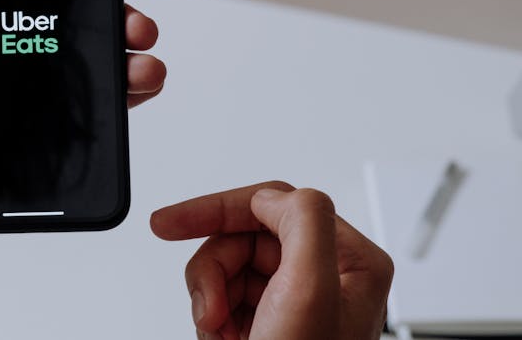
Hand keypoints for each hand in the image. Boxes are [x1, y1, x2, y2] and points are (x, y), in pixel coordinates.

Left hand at [0, 0, 166, 287]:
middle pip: (74, 21)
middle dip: (117, 10)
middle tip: (137, 16)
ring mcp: (20, 97)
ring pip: (90, 63)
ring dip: (128, 52)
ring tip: (144, 54)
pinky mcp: (34, 135)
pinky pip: (89, 110)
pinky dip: (122, 96)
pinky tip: (138, 88)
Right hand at [150, 182, 392, 339]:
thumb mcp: (309, 290)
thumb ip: (303, 220)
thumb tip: (272, 196)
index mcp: (351, 260)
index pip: (275, 202)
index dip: (217, 209)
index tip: (170, 223)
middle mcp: (328, 275)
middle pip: (245, 236)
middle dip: (213, 268)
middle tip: (207, 305)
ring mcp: (297, 300)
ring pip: (228, 266)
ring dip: (209, 296)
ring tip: (218, 331)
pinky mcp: (271, 321)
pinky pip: (224, 295)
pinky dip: (211, 316)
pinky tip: (222, 339)